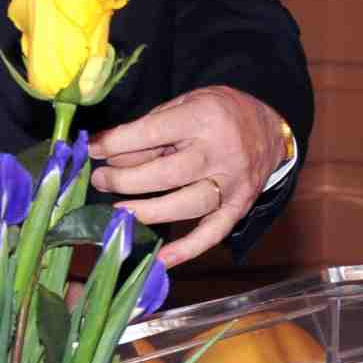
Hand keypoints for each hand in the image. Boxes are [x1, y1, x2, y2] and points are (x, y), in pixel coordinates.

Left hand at [87, 86, 286, 267]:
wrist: (270, 125)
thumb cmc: (218, 111)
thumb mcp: (184, 102)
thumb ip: (150, 127)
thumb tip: (110, 153)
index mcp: (202, 117)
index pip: (152, 132)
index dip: (117, 143)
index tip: (93, 149)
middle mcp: (219, 152)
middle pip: (167, 174)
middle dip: (126, 180)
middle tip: (101, 181)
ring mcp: (232, 183)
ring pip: (186, 205)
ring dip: (148, 212)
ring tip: (118, 213)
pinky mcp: (239, 207)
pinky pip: (212, 233)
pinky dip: (186, 250)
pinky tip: (160, 260)